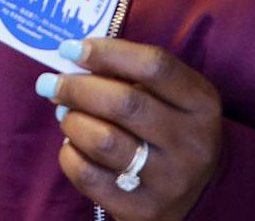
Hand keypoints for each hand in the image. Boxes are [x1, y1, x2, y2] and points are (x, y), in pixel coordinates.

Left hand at [36, 38, 223, 220]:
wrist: (199, 194)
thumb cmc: (172, 129)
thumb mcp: (173, 96)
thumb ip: (133, 74)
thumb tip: (74, 58)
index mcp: (202, 103)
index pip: (154, 66)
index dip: (108, 52)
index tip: (73, 48)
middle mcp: (191, 143)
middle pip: (124, 103)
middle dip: (77, 87)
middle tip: (52, 83)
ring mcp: (169, 180)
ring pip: (103, 140)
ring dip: (72, 121)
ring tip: (65, 114)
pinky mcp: (143, 209)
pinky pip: (89, 176)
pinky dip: (70, 154)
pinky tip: (72, 145)